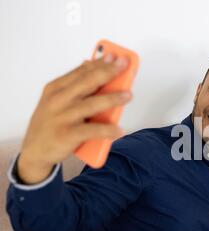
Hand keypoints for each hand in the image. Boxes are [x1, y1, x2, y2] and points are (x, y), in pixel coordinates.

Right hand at [18, 54, 131, 183]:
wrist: (34, 151)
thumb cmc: (51, 123)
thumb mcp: (57, 101)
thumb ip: (74, 85)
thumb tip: (91, 65)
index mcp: (55, 88)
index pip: (81, 72)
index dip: (100, 63)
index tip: (116, 56)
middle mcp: (58, 100)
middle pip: (87, 82)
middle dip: (108, 72)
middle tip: (125, 66)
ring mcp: (62, 117)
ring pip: (92, 104)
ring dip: (112, 98)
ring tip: (128, 95)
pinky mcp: (67, 135)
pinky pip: (92, 131)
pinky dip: (108, 130)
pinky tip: (119, 130)